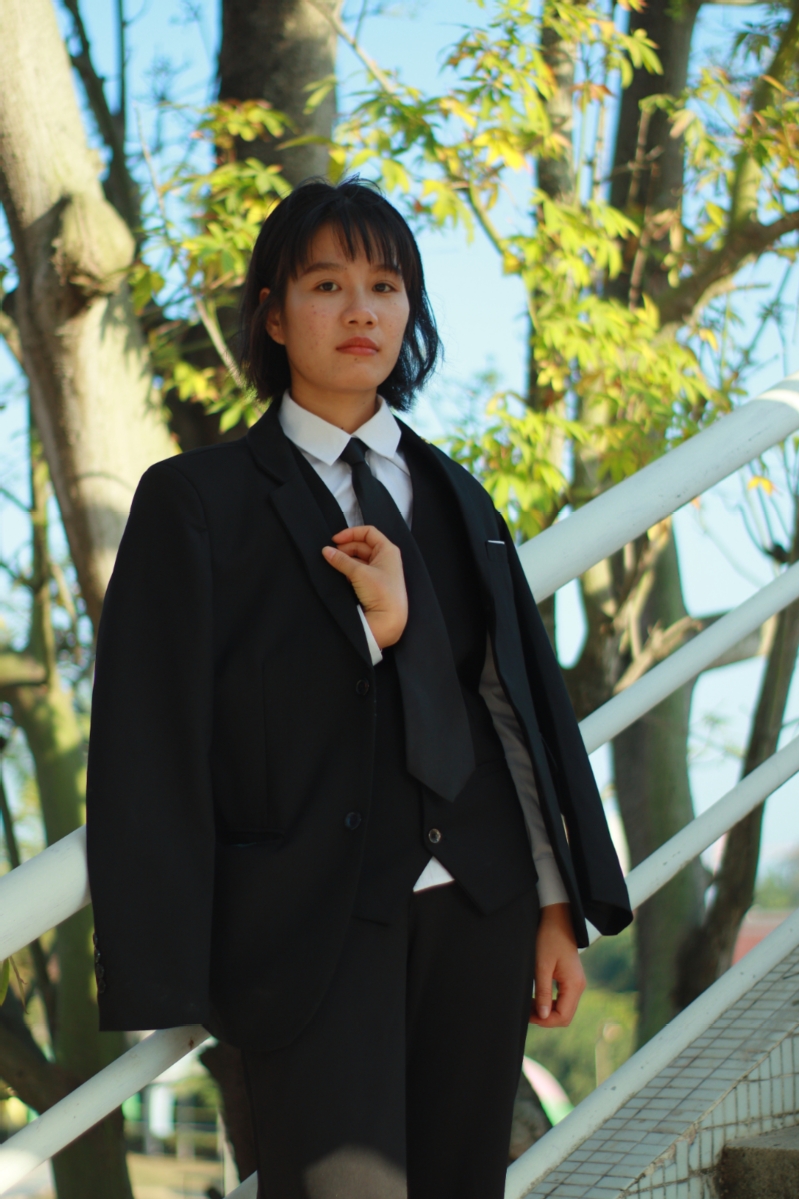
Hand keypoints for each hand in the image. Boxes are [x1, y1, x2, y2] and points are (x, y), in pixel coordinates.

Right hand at [322, 525, 407, 648]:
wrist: (388, 620)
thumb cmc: (382, 593)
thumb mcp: (359, 572)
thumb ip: (341, 560)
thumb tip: (327, 551)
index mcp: (388, 550)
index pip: (368, 532)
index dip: (351, 533)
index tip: (335, 540)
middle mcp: (385, 559)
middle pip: (362, 545)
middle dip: (345, 548)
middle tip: (331, 554)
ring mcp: (379, 572)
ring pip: (358, 559)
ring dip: (345, 560)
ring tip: (333, 564)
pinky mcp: (373, 584)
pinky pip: (358, 572)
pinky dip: (348, 571)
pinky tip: (339, 575)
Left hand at [528, 903, 585, 1027]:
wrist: (557, 919)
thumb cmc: (549, 938)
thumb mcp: (542, 966)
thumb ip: (543, 992)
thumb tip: (544, 1017)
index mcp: (574, 984)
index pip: (563, 1016)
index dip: (545, 1021)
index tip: (528, 1015)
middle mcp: (579, 986)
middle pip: (565, 1016)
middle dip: (546, 1018)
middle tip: (526, 1011)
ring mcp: (576, 983)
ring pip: (564, 1009)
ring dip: (547, 1011)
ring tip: (529, 1005)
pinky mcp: (571, 979)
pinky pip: (563, 999)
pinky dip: (550, 1003)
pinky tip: (537, 998)